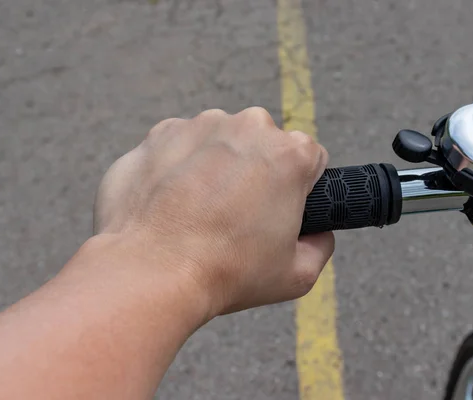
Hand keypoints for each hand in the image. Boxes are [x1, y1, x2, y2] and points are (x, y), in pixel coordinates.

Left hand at [93, 107, 333, 316]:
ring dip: (217, 167)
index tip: (278, 212)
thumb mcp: (297, 275)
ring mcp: (200, 124)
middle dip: (257, 172)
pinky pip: (181, 146)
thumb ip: (321, 245)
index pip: (310, 159)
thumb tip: (318, 232)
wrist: (151, 272)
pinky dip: (179, 168)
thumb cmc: (228, 273)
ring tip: (199, 214)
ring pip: (220, 142)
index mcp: (290, 153)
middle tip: (236, 217)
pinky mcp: (160, 133)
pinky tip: (172, 205)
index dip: (299, 188)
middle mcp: (248, 125)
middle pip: (264, 145)